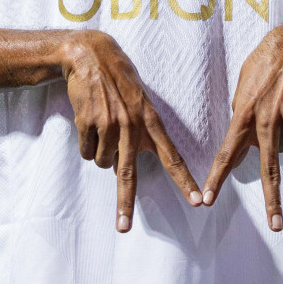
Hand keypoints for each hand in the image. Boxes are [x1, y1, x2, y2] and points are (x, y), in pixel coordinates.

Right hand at [59, 30, 200, 231]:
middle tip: (123, 228)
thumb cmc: (119, 81)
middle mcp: (132, 125)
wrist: (91, 55)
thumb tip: (123, 166)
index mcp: (151, 121)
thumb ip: (140, 133)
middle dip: (125, 204)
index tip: (197, 202)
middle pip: (128, 174)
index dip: (185, 181)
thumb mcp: (139, 102)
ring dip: (100, 152)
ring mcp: (109, 124)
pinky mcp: (88, 122)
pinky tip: (88, 121)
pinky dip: (85, 143)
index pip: (172, 157)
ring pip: (102, 162)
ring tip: (101, 125)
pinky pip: (86, 151)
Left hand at [202, 25, 282, 230]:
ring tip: (277, 110)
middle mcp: (268, 120)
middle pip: (269, 168)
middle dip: (272, 200)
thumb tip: (241, 146)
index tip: (208, 199)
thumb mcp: (242, 91)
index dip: (217, 178)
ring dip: (278, 139)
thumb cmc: (260, 69)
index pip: (227, 152)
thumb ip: (241, 118)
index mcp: (245, 114)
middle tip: (275, 225)